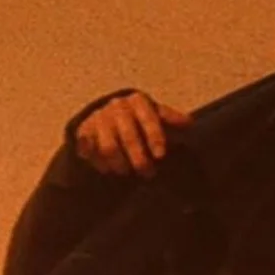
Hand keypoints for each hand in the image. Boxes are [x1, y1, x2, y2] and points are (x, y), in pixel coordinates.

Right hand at [74, 91, 192, 177]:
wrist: (107, 115)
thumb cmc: (138, 118)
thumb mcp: (156, 115)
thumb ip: (171, 119)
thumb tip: (190, 123)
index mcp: (138, 101)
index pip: (148, 119)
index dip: (155, 137)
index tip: (161, 155)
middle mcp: (117, 106)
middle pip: (129, 136)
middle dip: (139, 158)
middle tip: (148, 174)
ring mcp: (99, 117)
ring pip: (108, 147)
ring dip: (119, 164)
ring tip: (126, 172)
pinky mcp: (83, 130)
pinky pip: (90, 150)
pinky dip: (99, 163)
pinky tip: (107, 170)